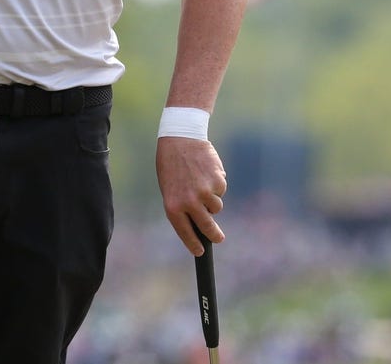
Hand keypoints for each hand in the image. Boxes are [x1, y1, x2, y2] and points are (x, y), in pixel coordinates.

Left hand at [156, 136, 227, 254]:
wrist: (181, 138)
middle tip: (218, 237)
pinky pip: (221, 191)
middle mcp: (189, 201)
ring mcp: (205, 192)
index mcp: (172, 205)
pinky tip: (206, 171)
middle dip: (214, 235)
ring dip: (212, 201)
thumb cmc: (171, 164)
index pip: (184, 231)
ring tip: (201, 183)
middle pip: (207, 227)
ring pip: (216, 207)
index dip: (193, 243)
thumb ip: (180, 205)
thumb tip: (195, 223)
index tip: (199, 251)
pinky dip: (216, 185)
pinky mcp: (217, 182)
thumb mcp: (169, 187)